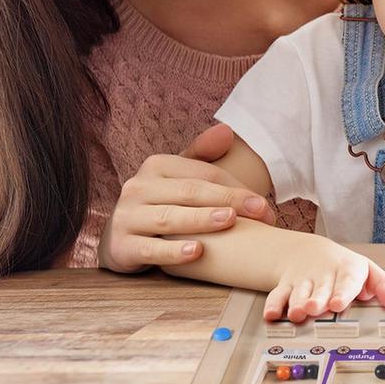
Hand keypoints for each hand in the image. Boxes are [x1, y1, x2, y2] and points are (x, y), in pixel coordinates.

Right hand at [99, 123, 275, 272]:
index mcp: (156, 165)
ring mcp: (126, 217)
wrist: (121, 238)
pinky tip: (196, 252)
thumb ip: (203, 154)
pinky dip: (172, 251)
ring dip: (201, 220)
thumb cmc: (162, 203)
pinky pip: (149, 249)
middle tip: (260, 213)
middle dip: (228, 201)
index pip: (204, 174)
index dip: (236, 188)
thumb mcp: (179, 177)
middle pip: (190, 192)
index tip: (264, 206)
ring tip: (230, 221)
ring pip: (170, 218)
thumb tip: (227, 131)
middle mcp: (137, 187)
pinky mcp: (121, 247)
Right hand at [266, 239, 384, 322]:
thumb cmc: (344, 268)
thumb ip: (382, 285)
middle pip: (320, 289)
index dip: (343, 292)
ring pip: (298, 293)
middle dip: (317, 299)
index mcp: (346, 270)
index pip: (346, 280)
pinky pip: (277, 295)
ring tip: (298, 313)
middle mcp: (323, 275)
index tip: (338, 304)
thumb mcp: (367, 272)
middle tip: (316, 308)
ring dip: (297, 303)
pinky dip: (273, 304)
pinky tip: (271, 315)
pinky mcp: (286, 286)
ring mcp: (303, 280)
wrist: (310, 252)